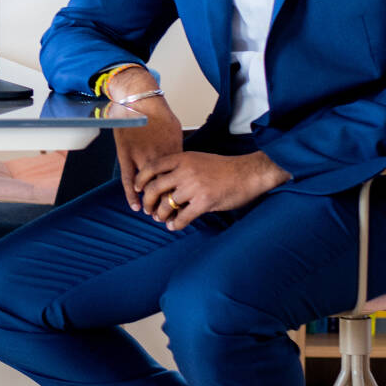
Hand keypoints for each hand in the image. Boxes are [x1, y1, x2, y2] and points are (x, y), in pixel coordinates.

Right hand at [104, 69, 183, 213]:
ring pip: (149, 185)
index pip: (180, 180)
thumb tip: (184, 163)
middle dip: (169, 203)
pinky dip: (132, 194)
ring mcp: (141, 157)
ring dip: (152, 202)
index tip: (186, 207)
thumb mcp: (175, 131)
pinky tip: (136, 206)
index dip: (183, 195)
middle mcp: (158, 157)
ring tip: (155, 215)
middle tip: (171, 217)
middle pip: (166, 186)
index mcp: (173, 152)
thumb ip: (178, 149)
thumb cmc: (158, 114)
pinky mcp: (126, 155)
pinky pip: (129, 179)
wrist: (139, 100)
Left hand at [133, 151, 290, 230]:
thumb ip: (180, 167)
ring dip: (161, 214)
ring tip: (161, 218)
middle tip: (148, 209)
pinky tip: (174, 226)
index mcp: (183, 158)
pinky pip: (183, 217)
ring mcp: (195, 187)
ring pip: (167, 204)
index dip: (140, 179)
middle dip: (147, 201)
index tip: (137, 188)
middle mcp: (186, 171)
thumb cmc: (224, 168)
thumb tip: (162, 180)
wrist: (248, 173)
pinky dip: (175, 224)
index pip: (152, 167)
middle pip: (154, 188)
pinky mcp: (205, 202)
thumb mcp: (198, 159)